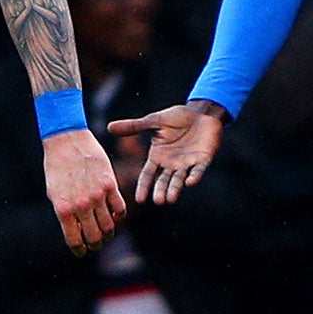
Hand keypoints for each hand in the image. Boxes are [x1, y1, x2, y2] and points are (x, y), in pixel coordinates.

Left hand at [43, 129, 124, 254]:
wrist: (66, 140)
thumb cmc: (56, 166)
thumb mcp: (54, 193)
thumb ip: (65, 213)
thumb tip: (77, 231)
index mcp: (63, 210)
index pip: (75, 240)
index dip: (80, 250)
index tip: (82, 251)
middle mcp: (81, 206)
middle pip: (95, 237)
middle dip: (95, 244)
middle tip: (95, 243)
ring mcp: (97, 196)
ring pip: (109, 226)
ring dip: (107, 233)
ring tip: (105, 231)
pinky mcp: (110, 185)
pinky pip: (119, 208)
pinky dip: (118, 215)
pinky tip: (113, 214)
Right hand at [107, 103, 224, 204]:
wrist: (200, 113)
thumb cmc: (177, 117)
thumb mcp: (154, 121)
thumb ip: (134, 126)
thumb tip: (109, 127)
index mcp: (158, 157)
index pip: (148, 175)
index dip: (144, 187)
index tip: (140, 200)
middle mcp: (171, 164)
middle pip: (164, 181)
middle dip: (161, 191)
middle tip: (158, 201)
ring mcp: (187, 163)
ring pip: (179, 179)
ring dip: (175, 189)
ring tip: (170, 199)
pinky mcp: (203, 160)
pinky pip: (198, 170)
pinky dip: (195, 176)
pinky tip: (190, 183)